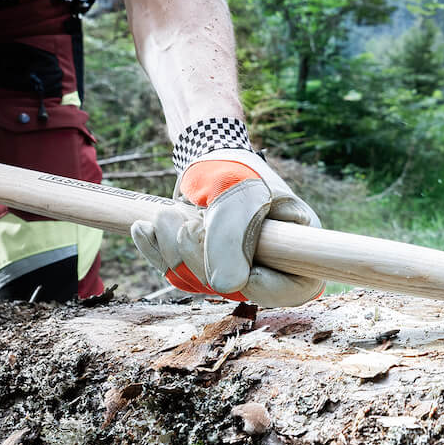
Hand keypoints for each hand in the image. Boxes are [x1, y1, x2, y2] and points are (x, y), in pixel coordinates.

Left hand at [131, 150, 324, 306]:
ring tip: (166, 214)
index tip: (240, 262)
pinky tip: (144, 230)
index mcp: (298, 246)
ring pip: (200, 283)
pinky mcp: (204, 265)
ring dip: (173, 250)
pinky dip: (157, 251)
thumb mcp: (238, 197)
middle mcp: (270, 264)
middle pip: (236, 288)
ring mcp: (234, 267)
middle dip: (199, 258)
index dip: (263, 284)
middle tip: (186, 222)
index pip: (293, 287)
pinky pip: (177, 273)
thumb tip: (224, 285)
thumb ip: (233, 239)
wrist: (208, 155)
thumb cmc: (235, 170)